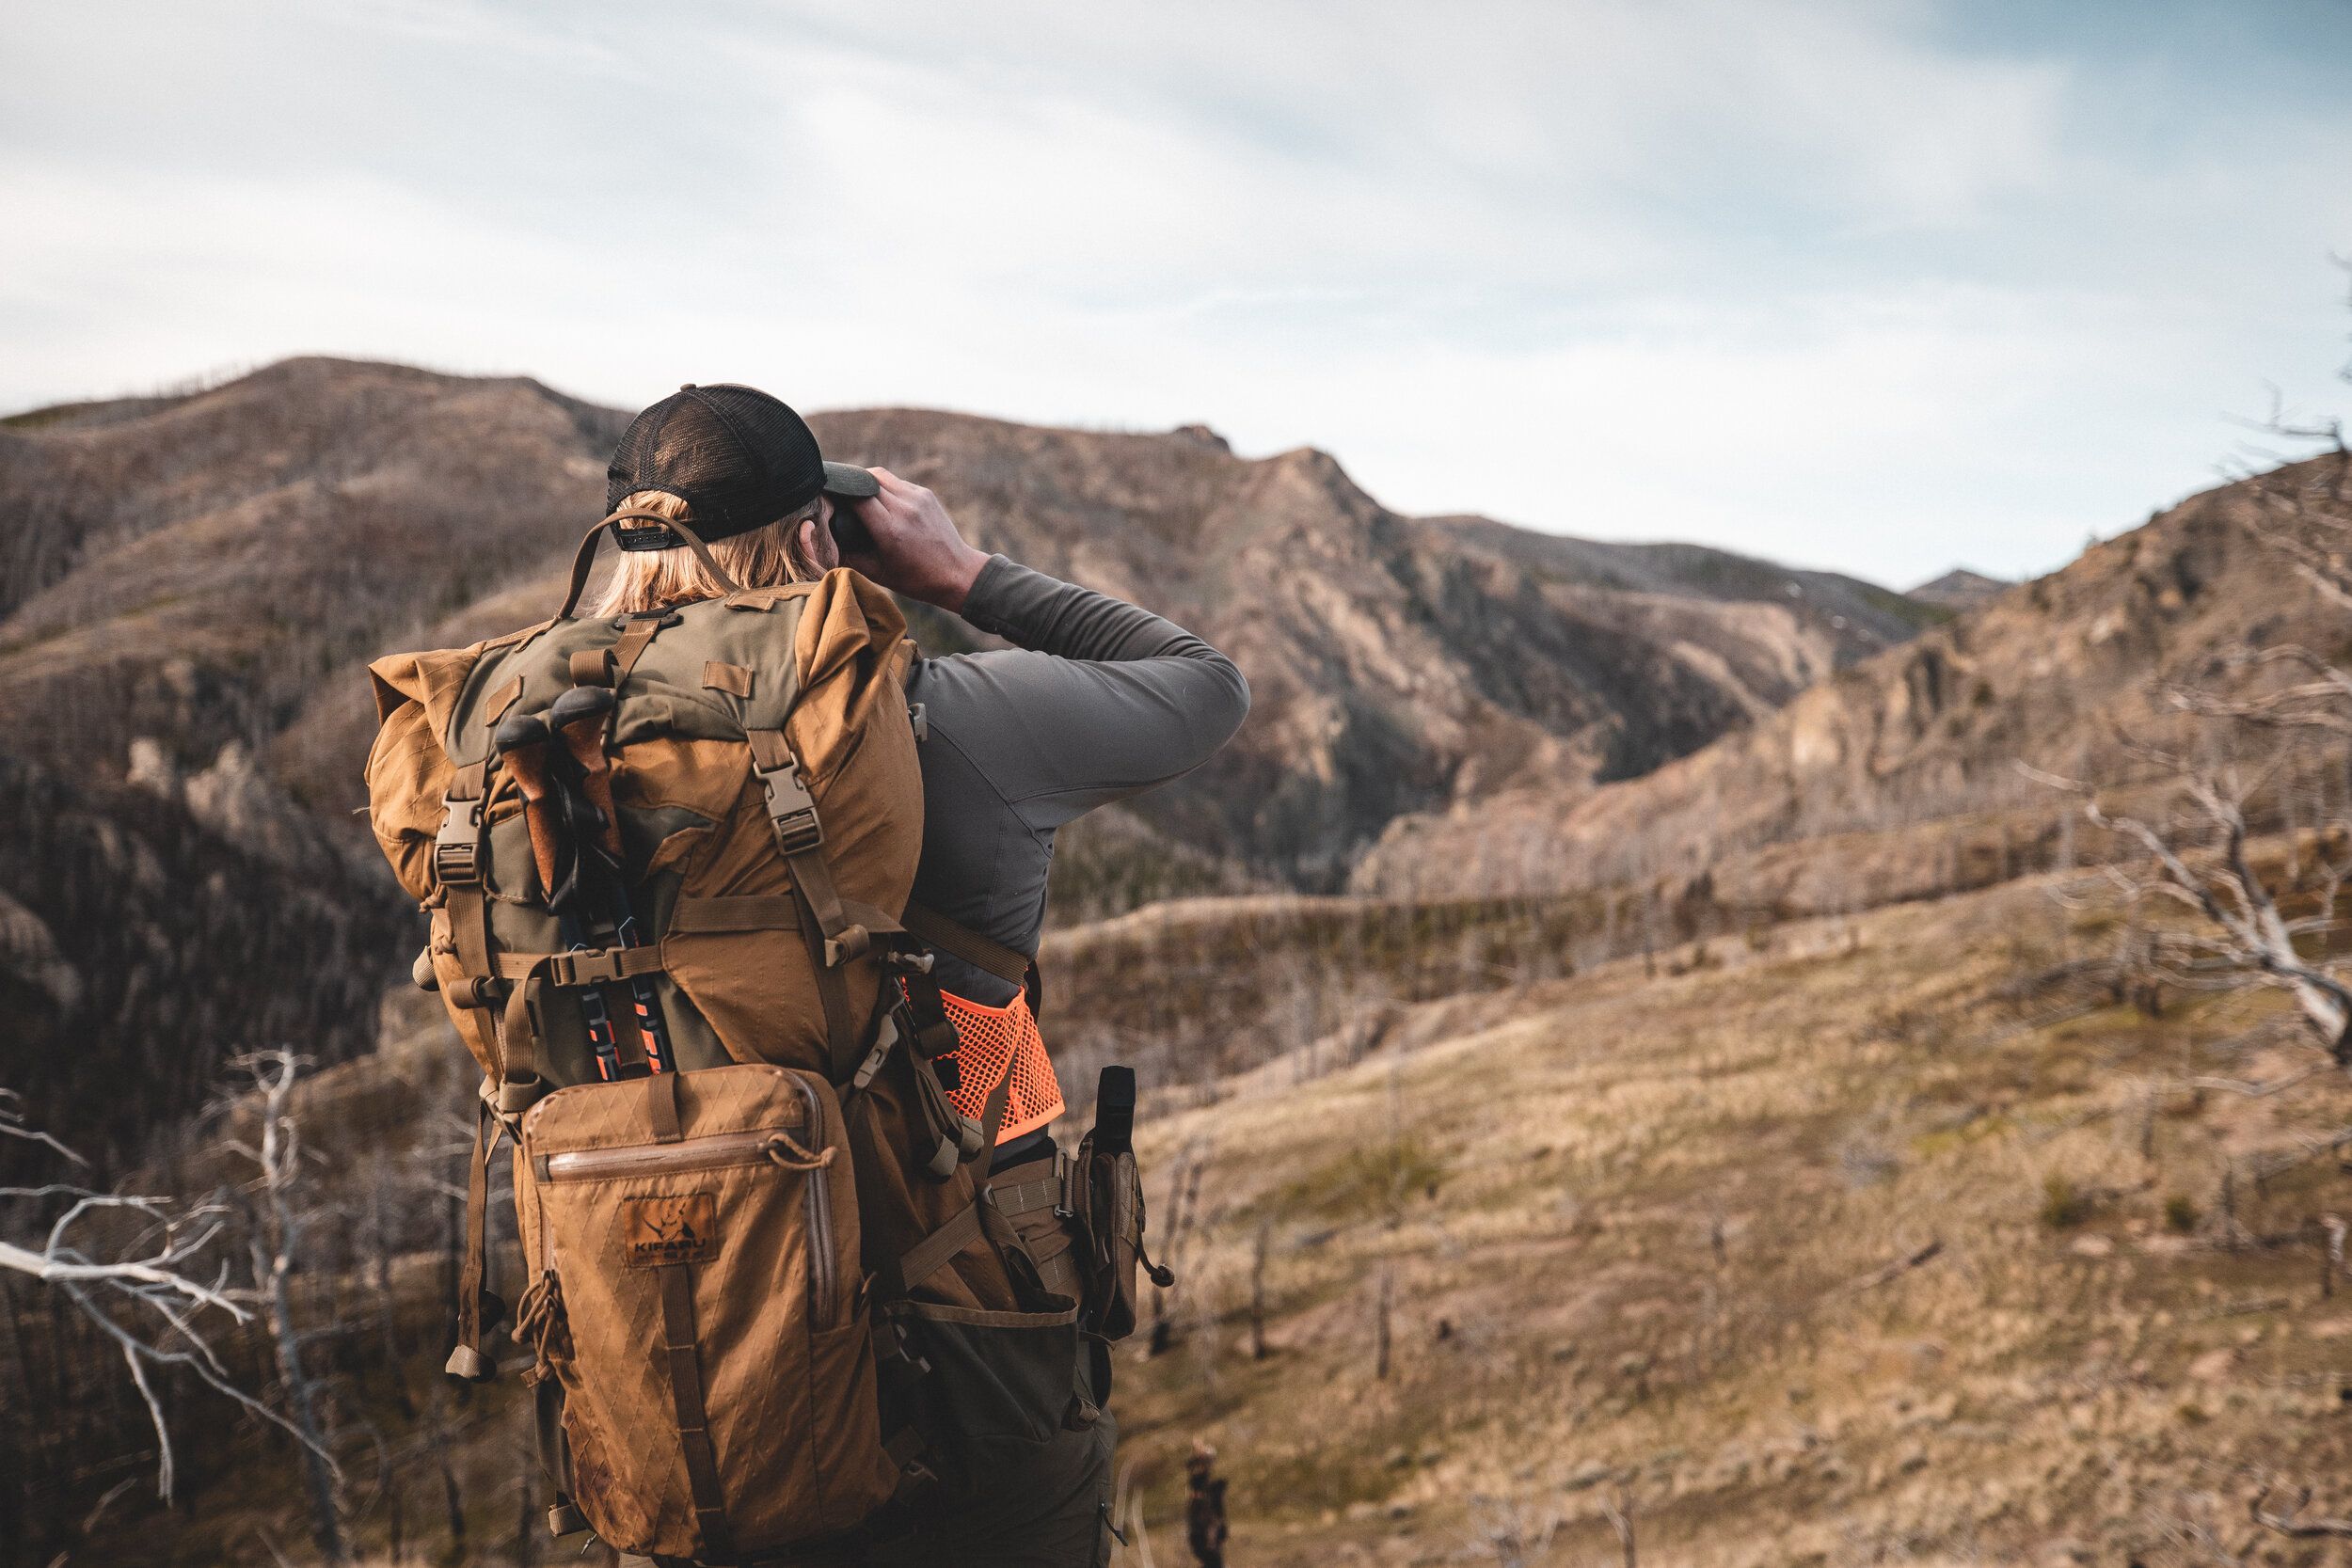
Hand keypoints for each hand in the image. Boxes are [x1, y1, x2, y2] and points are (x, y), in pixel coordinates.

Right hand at [829, 468, 990, 612]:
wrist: (957, 574)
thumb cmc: (916, 580)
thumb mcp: (877, 573)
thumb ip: (848, 554)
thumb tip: (824, 538)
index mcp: (890, 529)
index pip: (855, 495)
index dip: (837, 492)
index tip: (825, 497)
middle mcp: (904, 508)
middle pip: (865, 479)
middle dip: (848, 485)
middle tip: (837, 496)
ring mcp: (917, 498)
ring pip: (880, 475)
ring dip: (865, 482)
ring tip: (856, 496)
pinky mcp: (926, 494)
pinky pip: (896, 482)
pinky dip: (883, 488)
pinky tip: (879, 501)